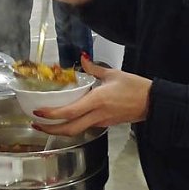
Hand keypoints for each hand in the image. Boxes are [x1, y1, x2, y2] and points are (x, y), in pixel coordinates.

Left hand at [33, 56, 151, 135]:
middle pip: (70, 129)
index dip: (52, 114)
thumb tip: (83, 59)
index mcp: (97, 100)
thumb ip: (94, 68)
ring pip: (77, 130)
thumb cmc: (135, 87)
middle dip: (50, 130)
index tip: (38, 112)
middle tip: (36, 124)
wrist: (152, 102)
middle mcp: (97, 114)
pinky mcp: (105, 124)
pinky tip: (66, 118)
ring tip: (46, 122)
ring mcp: (101, 122)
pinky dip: (72, 124)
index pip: (70, 112)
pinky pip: (85, 126)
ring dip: (60, 129)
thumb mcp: (113, 74)